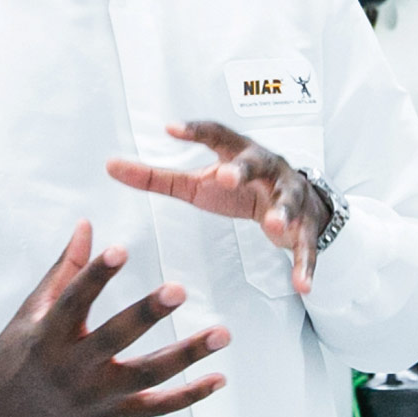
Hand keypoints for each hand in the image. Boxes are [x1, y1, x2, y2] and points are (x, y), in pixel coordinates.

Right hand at [0, 221, 228, 416]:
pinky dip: (188, 395)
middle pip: (114, 340)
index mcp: (46, 336)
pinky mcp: (110, 416)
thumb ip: (66, 268)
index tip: (121, 247)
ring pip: (145, 377)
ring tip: (223, 333)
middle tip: (180, 288)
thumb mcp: (32, 309)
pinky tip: (219, 378)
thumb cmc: (16, 351)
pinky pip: (154, 408)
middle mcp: (70, 369)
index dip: (96, 275)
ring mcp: (93, 397)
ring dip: (186, 355)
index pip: (74, 301)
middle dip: (147, 314)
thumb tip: (88, 224)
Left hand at [108, 121, 332, 295]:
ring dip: (282, 212)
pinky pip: (307, 247)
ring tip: (274, 226)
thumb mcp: (197, 182)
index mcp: (237, 152)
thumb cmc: (239, 187)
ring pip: (289, 201)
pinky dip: (305, 265)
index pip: (217, 134)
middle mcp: (268, 168)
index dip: (196, 131)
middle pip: (257, 161)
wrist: (299, 202)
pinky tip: (302, 287)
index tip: (170, 130)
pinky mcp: (306, 228)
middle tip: (226, 176)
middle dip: (243, 168)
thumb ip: (156, 176)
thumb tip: (110, 166)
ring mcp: (290, 195)